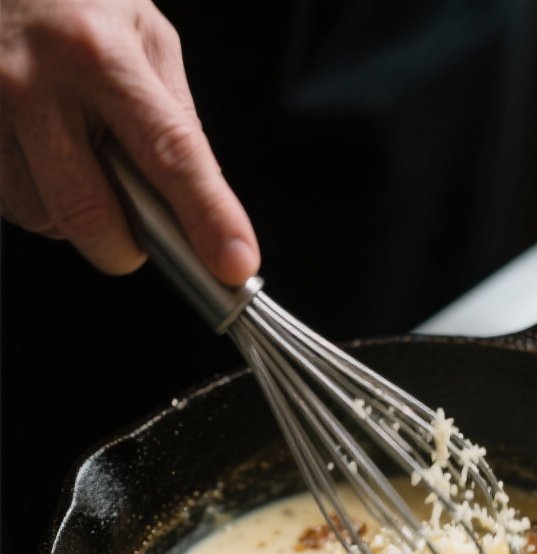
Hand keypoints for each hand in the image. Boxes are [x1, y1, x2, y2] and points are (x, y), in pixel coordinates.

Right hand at [0, 0, 259, 279]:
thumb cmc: (72, 0)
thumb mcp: (141, 33)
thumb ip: (174, 117)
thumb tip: (203, 203)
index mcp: (97, 52)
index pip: (169, 154)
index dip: (207, 216)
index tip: (234, 264)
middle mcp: (34, 82)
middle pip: (93, 216)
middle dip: (126, 245)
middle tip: (139, 225)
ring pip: (49, 220)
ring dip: (76, 215)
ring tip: (76, 152)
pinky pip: (15, 207)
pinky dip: (41, 199)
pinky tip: (42, 150)